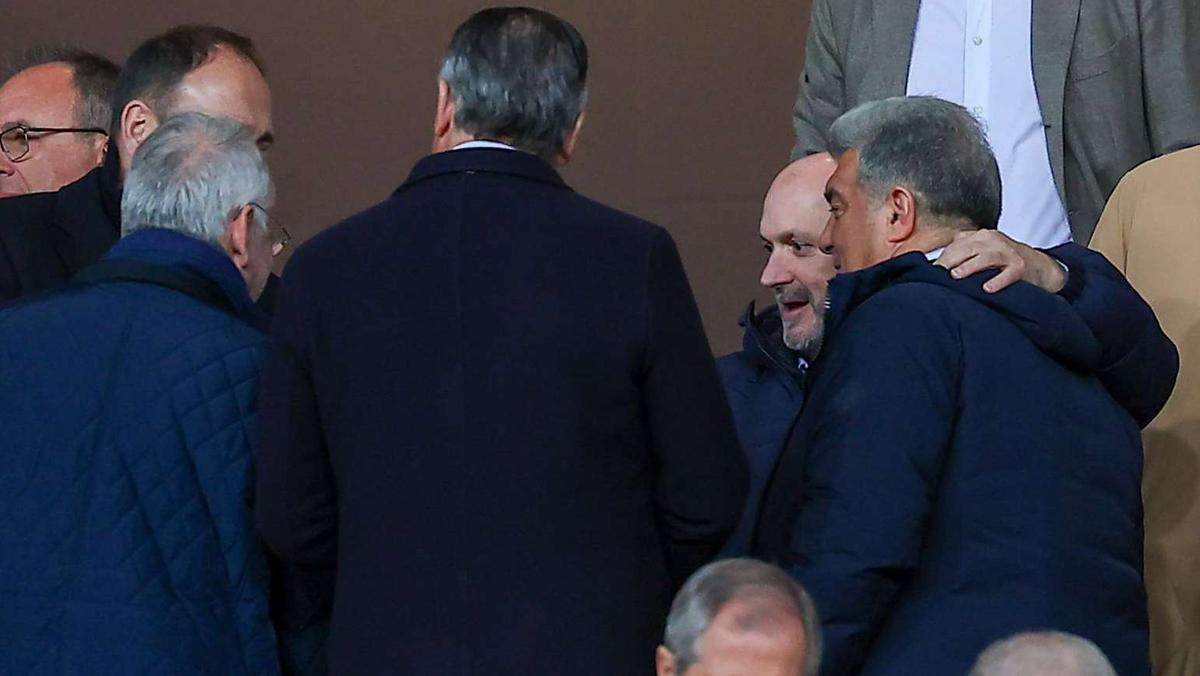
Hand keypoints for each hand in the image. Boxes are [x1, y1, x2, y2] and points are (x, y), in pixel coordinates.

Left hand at [935, 230, 1066, 293]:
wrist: (1041, 267)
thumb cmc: (1006, 261)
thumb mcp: (984, 250)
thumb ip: (963, 252)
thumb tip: (935, 265)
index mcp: (983, 236)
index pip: (957, 244)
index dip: (943, 257)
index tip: (930, 271)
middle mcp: (995, 241)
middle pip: (968, 248)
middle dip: (950, 260)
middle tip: (937, 273)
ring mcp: (1009, 253)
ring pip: (986, 257)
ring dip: (970, 266)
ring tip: (956, 276)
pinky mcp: (1021, 267)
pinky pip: (1008, 273)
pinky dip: (998, 280)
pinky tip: (987, 289)